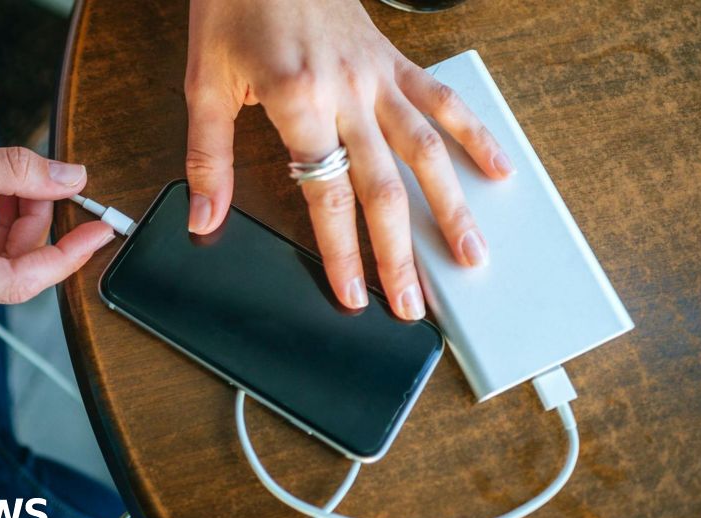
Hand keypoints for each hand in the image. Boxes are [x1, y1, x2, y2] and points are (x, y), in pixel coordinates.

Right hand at [0, 129, 113, 331]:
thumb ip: (11, 172)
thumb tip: (70, 179)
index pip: (17, 281)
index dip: (67, 255)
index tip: (100, 230)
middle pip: (10, 277)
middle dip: (38, 228)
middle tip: (48, 182)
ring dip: (19, 232)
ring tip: (17, 186)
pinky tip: (0, 205)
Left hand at [184, 0, 512, 319]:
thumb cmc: (236, 6)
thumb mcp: (205, 83)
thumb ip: (209, 157)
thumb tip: (204, 218)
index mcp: (298, 100)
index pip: (326, 196)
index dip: (342, 253)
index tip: (355, 295)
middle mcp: (347, 92)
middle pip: (383, 188)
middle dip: (401, 254)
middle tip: (414, 304)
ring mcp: (378, 76)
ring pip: (426, 150)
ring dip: (450, 207)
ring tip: (470, 255)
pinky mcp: (394, 61)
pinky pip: (443, 100)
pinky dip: (473, 135)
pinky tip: (496, 170)